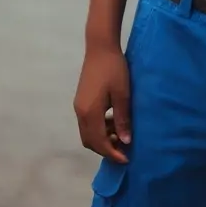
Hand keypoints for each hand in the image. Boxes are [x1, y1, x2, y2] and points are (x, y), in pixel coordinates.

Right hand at [74, 45, 131, 161]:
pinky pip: (88, 123)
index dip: (112, 153)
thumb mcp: (123, 94)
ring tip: (120, 135)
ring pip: (88, 133)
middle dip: (106, 149)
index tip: (126, 159)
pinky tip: (113, 121)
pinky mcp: (81, 100)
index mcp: (90, 113)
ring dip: (102, 139)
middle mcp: (80, 112)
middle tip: (124, 150)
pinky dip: (99, 128)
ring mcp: (79, 106)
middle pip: (90, 141)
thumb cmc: (114, 69)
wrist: (100, 47)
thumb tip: (125, 141)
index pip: (99, 143)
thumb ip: (122, 119)